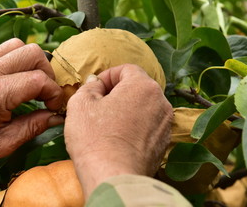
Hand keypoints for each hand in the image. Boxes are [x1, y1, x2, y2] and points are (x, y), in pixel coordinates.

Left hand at [0, 39, 63, 173]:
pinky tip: (15, 80)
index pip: (38, 80)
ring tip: (31, 83)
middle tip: (44, 93)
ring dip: (32, 62)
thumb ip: (34, 127)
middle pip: (32, 53)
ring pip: (18, 45)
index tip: (53, 107)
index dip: (54, 93)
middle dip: (47, 73)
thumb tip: (57, 116)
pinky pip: (3, 49)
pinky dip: (16, 60)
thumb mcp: (3, 145)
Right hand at [64, 64, 172, 197]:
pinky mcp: (163, 144)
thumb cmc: (94, 138)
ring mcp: (165, 124)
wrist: (113, 177)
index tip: (95, 89)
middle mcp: (160, 102)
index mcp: (143, 86)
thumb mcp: (81, 103)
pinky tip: (118, 138)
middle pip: (137, 87)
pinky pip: (147, 126)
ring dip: (126, 109)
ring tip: (107, 124)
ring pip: (143, 107)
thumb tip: (96, 83)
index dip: (108, 76)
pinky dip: (134, 126)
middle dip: (117, 92)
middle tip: (98, 106)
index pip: (127, 69)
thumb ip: (89, 86)